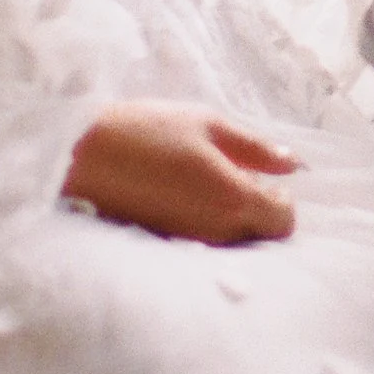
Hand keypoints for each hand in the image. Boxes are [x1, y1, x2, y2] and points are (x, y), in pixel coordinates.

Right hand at [65, 100, 300, 242]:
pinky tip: (180, 199)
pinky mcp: (167, 249)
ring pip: (231, 243)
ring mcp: (191, 244)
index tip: (260, 178)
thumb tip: (292, 163)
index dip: (280, 200)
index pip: (283, 221)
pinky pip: (202, 244)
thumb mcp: (208, 124)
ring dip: (230, 219)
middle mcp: (217, 232)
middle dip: (257, 213)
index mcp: (234, 200)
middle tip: (231, 179)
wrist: (80, 157)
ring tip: (202, 185)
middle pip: (260, 238)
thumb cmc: (147, 131)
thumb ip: (255, 147)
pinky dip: (203, 227)